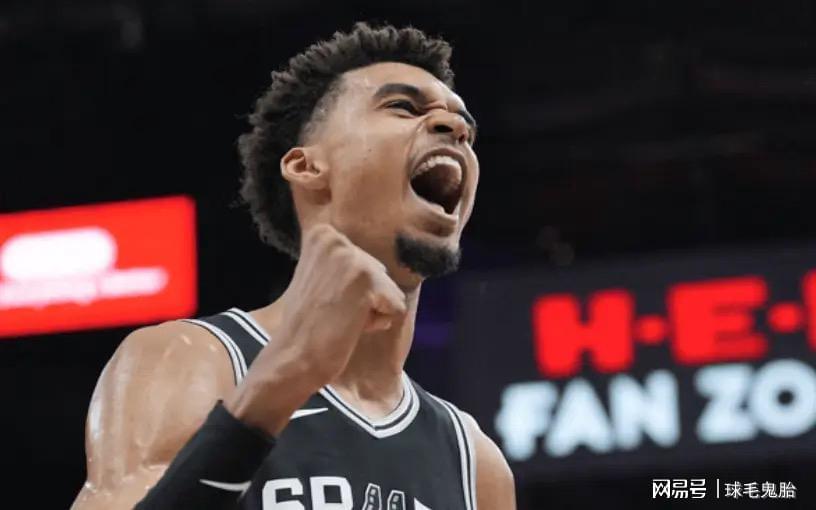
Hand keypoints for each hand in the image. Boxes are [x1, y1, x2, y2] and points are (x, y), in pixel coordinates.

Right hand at [224, 223, 406, 434]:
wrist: (292, 358)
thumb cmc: (307, 324)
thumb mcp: (316, 276)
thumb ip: (339, 263)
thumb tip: (369, 256)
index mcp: (323, 235)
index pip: (365, 261)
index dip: (352, 288)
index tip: (325, 300)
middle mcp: (337, 240)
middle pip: (380, 274)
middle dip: (365, 297)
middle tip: (332, 312)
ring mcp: (353, 258)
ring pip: (390, 290)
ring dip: (372, 311)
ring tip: (340, 319)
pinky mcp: (368, 281)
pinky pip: (397, 307)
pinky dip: (378, 323)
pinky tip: (350, 327)